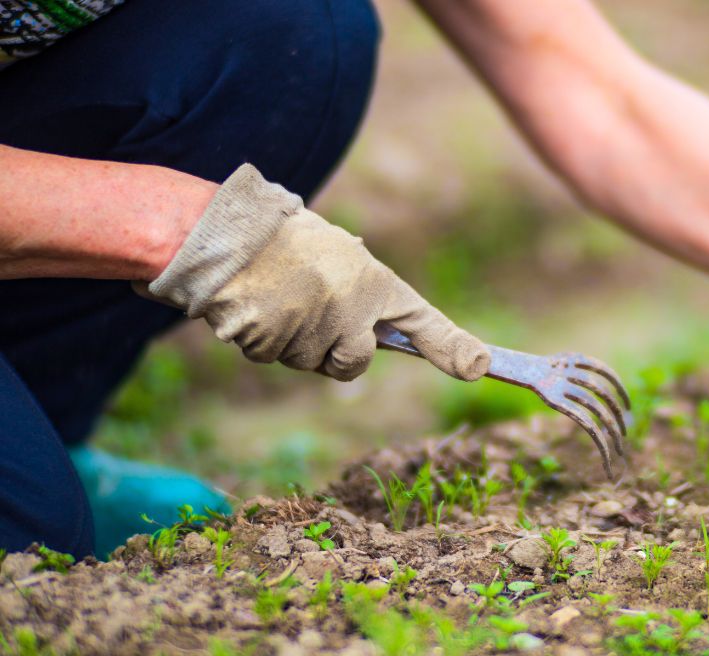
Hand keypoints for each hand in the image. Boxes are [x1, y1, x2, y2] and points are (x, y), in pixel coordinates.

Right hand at [143, 165, 489, 381]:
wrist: (221, 230)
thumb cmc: (283, 239)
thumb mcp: (338, 255)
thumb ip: (363, 295)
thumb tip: (379, 331)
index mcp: (372, 282)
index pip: (422, 321)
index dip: (451, 347)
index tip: (481, 367)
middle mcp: (350, 310)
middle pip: (353, 364)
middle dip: (334, 351)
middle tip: (309, 310)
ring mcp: (310, 330)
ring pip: (309, 363)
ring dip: (293, 342)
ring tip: (277, 296)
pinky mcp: (269, 344)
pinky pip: (271, 356)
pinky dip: (260, 338)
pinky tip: (253, 304)